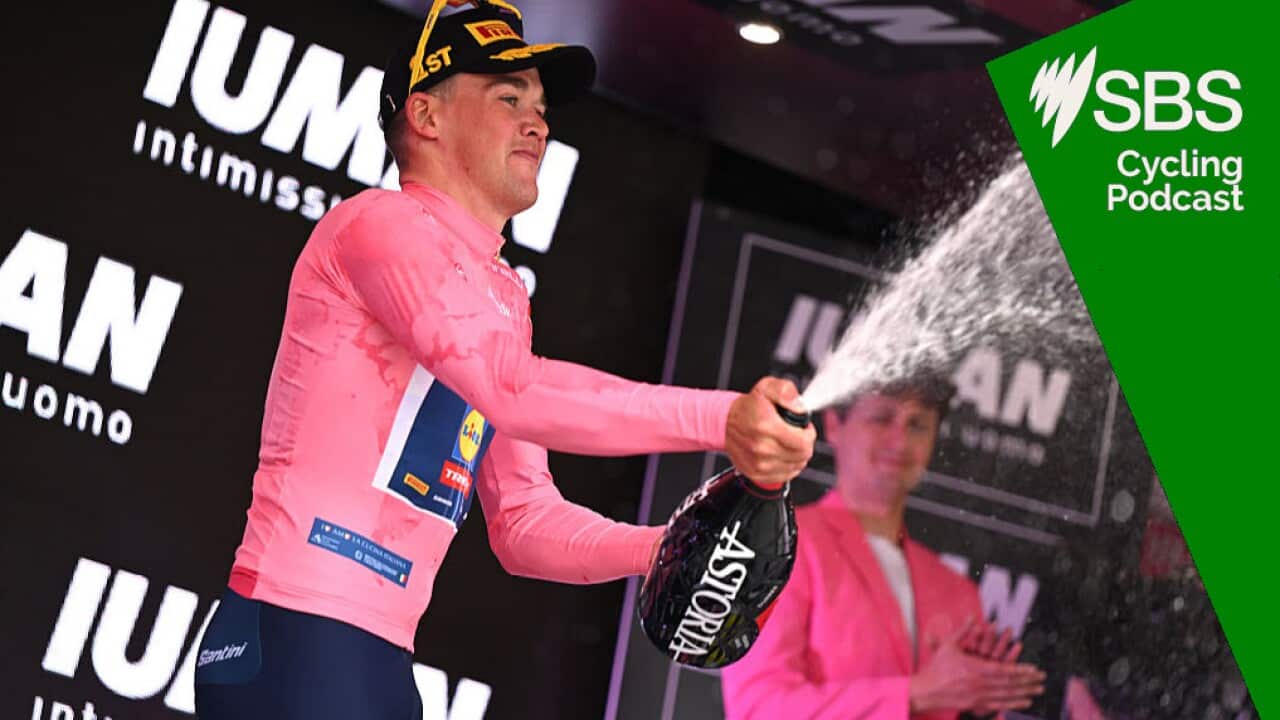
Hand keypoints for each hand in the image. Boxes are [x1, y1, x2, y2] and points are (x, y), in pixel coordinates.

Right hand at [725, 377, 815, 487]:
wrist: (726, 422)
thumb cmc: (749, 406)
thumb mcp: (767, 387)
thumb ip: (786, 391)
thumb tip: (799, 407)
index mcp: (766, 426)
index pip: (803, 442)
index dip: (809, 434)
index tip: (804, 428)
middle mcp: (762, 448)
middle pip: (801, 455)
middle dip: (805, 444)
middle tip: (796, 434)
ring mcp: (758, 464)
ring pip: (796, 466)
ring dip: (797, 455)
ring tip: (788, 443)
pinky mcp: (756, 474)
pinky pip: (785, 476)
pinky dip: (788, 466)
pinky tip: (782, 454)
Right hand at [910, 619, 1044, 714]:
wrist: (927, 689)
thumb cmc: (937, 666)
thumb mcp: (949, 645)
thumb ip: (964, 631)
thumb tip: (973, 616)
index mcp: (975, 668)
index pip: (1004, 670)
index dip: (1021, 670)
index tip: (1034, 669)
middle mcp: (979, 684)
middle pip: (1009, 683)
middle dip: (1028, 681)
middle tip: (1042, 679)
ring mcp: (979, 696)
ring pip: (1007, 695)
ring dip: (1025, 692)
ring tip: (1038, 690)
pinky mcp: (976, 705)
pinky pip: (1000, 704)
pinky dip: (1014, 703)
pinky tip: (1026, 701)